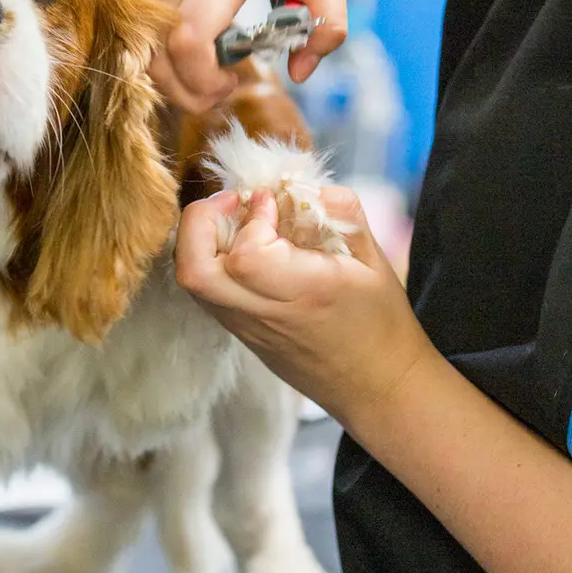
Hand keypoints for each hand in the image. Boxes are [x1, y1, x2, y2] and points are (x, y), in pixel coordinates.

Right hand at [131, 0, 346, 112]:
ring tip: (206, 72)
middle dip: (188, 91)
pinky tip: (191, 47)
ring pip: (141, 47)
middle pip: (160, 55)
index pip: (190, 41)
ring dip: (170, 76)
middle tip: (219, 91)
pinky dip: (158, 52)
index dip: (204, 80)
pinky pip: (136, 28)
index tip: (232, 83)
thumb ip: (329, 26)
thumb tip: (301, 73)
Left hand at [174, 186, 430, 421]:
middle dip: (201, 223)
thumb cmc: (381, 322)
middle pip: (194, 271)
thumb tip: (301, 183)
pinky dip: (210, 257)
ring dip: (201, 238)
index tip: (272, 201)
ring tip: (238, 221)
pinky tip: (243, 245)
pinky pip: (205, 290)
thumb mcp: (376, 259)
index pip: (245, 255)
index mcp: (304, 294)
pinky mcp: (238, 333)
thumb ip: (341, 212)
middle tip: (233, 203)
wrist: (375, 389)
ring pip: (191, 281)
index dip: (250, 217)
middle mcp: (264, 314)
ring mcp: (244, 328)